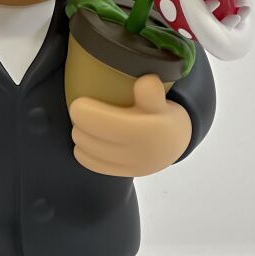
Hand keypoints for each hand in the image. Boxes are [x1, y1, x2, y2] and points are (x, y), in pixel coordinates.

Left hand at [69, 74, 191, 177]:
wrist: (175, 146)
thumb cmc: (162, 116)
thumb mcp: (161, 100)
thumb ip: (151, 92)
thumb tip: (146, 81)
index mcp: (143, 130)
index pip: (98, 122)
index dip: (81, 111)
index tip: (79, 102)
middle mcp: (135, 151)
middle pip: (88, 137)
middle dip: (79, 123)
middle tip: (81, 112)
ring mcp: (128, 165)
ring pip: (87, 151)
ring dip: (80, 137)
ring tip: (83, 126)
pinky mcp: (122, 174)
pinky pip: (93, 165)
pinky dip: (83, 153)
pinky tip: (84, 144)